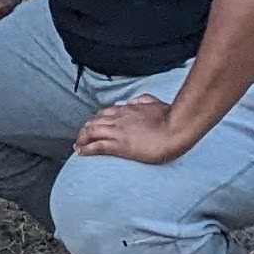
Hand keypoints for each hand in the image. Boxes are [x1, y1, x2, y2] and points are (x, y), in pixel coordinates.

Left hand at [73, 94, 194, 163]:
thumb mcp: (155, 103)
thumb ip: (143, 100)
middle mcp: (119, 119)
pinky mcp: (121, 145)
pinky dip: (87, 148)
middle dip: (85, 130)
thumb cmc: (170, 117)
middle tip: (80, 138)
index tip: (91, 126)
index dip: (95, 120)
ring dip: (82, 139)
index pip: (105, 113)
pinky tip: (81, 152)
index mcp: (127, 110)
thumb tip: (133, 101)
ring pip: (92, 132)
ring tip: (77, 146)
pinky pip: (98, 145)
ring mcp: (119, 132)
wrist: (176, 129)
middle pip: (94, 121)